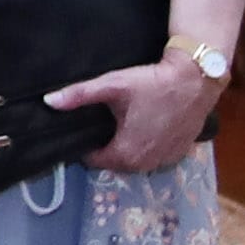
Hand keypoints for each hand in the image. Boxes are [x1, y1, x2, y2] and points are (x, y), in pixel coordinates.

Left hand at [45, 56, 222, 174]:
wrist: (195, 79)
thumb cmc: (151, 83)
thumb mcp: (113, 85)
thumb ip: (79, 95)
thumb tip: (48, 102)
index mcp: (125, 153)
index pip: (94, 160)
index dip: (86, 146)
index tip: (87, 128)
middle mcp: (145, 165)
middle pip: (115, 162)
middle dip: (108, 146)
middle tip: (105, 123)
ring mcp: (165, 161)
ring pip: (136, 160)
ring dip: (129, 148)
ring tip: (124, 124)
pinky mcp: (180, 154)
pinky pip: (155, 156)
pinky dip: (148, 146)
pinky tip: (147, 128)